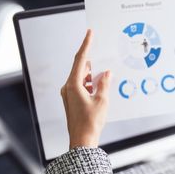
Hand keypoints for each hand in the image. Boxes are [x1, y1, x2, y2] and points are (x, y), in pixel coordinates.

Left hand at [61, 30, 111, 148]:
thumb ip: (104, 84)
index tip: (89, 33)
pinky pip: (80, 86)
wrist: (82, 140)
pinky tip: (99, 87)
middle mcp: (68, 88)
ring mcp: (68, 94)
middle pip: (80, 68)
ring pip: (81, 78)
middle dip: (92, 62)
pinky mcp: (71, 100)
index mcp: (73, 85)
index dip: (86, 45)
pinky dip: (90, 84)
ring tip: (104, 76)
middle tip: (102, 55)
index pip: (81, 60)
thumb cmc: (90, 122)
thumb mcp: (102, 100)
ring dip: (92, 75)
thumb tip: (106, 73)